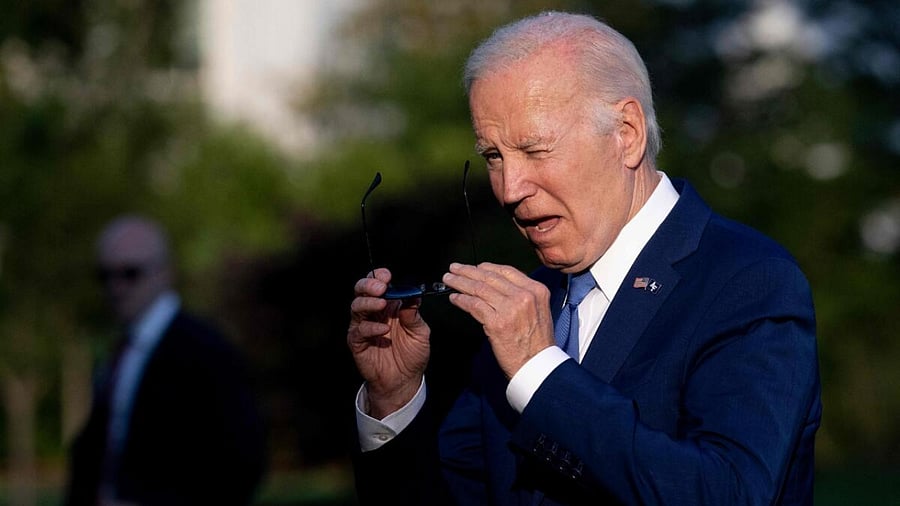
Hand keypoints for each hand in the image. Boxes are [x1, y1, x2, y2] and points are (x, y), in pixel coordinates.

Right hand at [348, 267, 430, 418]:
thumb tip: (412, 295)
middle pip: (361, 291)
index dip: (379, 277)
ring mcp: (363, 326)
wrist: (404, 380)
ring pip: (356, 306)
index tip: (387, 276)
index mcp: (389, 306)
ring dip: (369, 303)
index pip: (378, 284)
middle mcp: (374, 313)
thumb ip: (414, 314)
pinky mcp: (357, 342)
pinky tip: (383, 330)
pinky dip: (370, 327)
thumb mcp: (420, 332)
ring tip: (382, 304)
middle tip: (380, 287)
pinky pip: (359, 330)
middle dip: (369, 285)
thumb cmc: (412, 355)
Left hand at [443, 262, 554, 377]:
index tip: (474, 267)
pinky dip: (461, 300)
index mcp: (536, 290)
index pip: (506, 271)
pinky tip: (454, 298)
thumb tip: (496, 287)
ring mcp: (510, 308)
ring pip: (479, 289)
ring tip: (449, 280)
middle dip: (468, 271)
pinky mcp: (497, 322)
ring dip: (460, 282)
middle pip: (490, 277)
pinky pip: (474, 305)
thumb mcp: (538, 311)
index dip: (486, 267)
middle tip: (454, 268)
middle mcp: (524, 296)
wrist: (538, 366)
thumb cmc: (537, 344)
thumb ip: (522, 296)